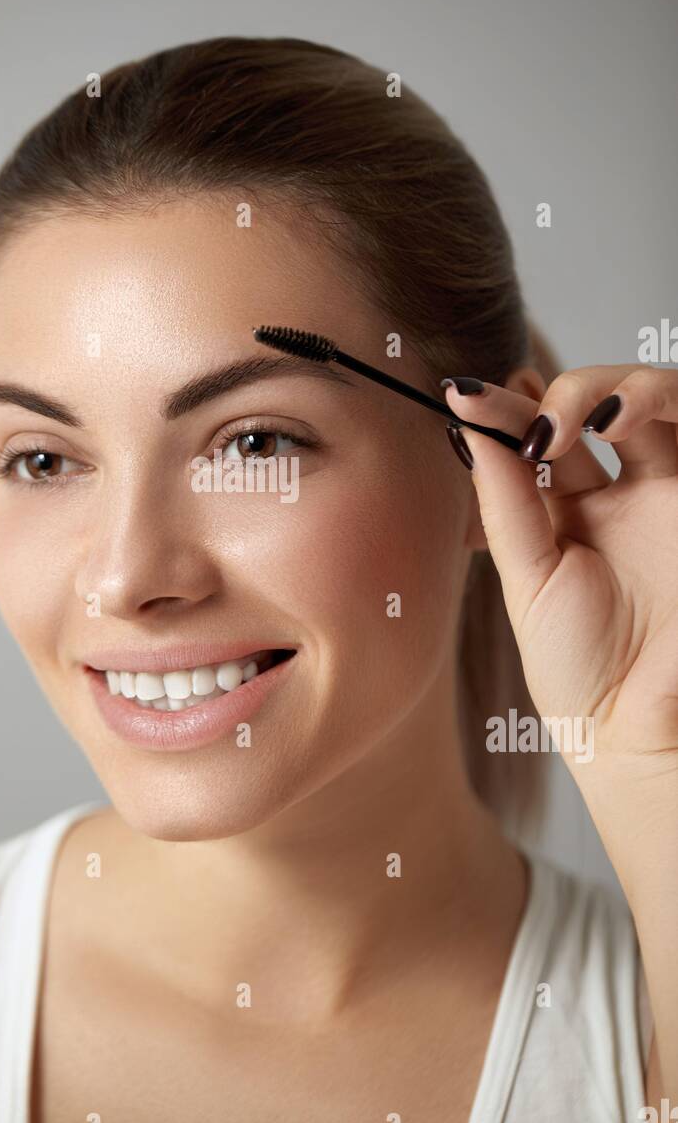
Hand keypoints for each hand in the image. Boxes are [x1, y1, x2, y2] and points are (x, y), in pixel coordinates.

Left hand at [443, 364, 677, 789]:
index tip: (466, 397)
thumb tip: (465, 425)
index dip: (508, 409)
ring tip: (591, 420)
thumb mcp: (528, 579)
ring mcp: (673, 497)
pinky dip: (665, 405)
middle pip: (602, 404)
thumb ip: (505, 502)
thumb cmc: (582, 672)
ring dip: (625, 388)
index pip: (540, 434)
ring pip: (663, 402)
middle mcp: (627, 495)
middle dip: (570, 391)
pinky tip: (621, 424)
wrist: (638, 734)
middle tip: (539, 426)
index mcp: (572, 513)